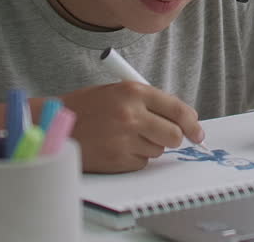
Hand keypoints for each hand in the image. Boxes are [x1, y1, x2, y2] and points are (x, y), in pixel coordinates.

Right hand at [61, 81, 203, 172]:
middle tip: (165, 137)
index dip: (192, 123)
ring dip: (149, 146)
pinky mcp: (116, 159)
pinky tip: (117, 147)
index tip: (197, 132)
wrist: (56, 124)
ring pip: (158, 150)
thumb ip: (149, 102)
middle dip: (174, 138)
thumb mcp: (119, 92)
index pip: (177, 109)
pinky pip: (141, 162)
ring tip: (126, 136)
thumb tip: (184, 120)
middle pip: (174, 134)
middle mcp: (131, 115)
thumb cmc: (89, 107)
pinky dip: (134, 157)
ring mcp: (124, 139)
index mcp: (133, 91)